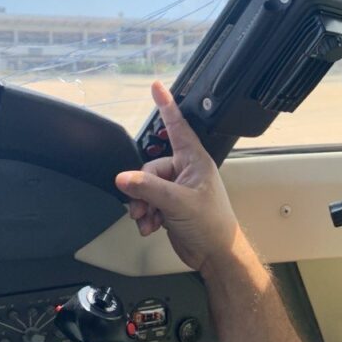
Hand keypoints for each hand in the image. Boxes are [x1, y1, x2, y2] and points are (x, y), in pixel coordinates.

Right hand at [115, 81, 238, 271]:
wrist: (216, 254)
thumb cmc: (212, 224)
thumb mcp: (178, 203)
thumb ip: (149, 189)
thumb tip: (125, 178)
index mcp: (194, 160)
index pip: (177, 126)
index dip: (166, 106)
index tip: (157, 87)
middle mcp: (186, 171)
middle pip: (150, 167)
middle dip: (142, 189)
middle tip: (143, 207)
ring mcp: (178, 188)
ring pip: (146, 187)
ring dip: (142, 205)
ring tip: (147, 219)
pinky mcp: (171, 205)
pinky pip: (148, 202)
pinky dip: (146, 215)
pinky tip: (150, 226)